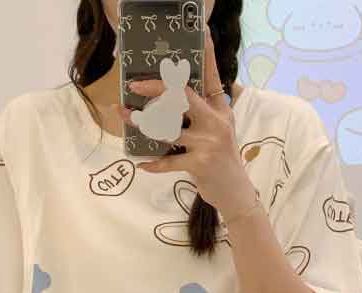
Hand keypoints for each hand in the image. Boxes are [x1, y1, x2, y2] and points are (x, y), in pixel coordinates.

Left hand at [116, 24, 254, 218]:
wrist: (235, 193)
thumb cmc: (222, 161)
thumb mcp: (220, 131)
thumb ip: (203, 113)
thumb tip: (175, 98)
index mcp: (220, 110)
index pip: (213, 76)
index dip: (207, 53)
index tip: (201, 30)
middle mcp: (216, 122)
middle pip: (183, 97)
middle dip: (156, 90)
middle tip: (135, 86)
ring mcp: (208, 142)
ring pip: (168, 128)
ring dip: (143, 124)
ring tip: (126, 117)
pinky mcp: (200, 163)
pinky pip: (169, 161)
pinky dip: (153, 164)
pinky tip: (142, 164)